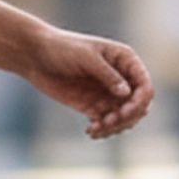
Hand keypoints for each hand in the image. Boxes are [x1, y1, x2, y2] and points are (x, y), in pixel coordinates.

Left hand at [23, 27, 154, 139]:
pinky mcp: (93, 105)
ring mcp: (107, 93)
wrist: (34, 55)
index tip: (124, 112)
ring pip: (124, 118)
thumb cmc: (61, 48)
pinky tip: (91, 131)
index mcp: (125, 60)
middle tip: (108, 122)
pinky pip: (106, 122)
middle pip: (138, 106)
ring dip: (115, 127)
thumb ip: (107, 75)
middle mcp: (121, 78)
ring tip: (97, 128)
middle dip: (127, 117)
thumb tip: (127, 94)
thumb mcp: (86, 57)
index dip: (140, 102)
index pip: (144, 86)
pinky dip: (102, 129)